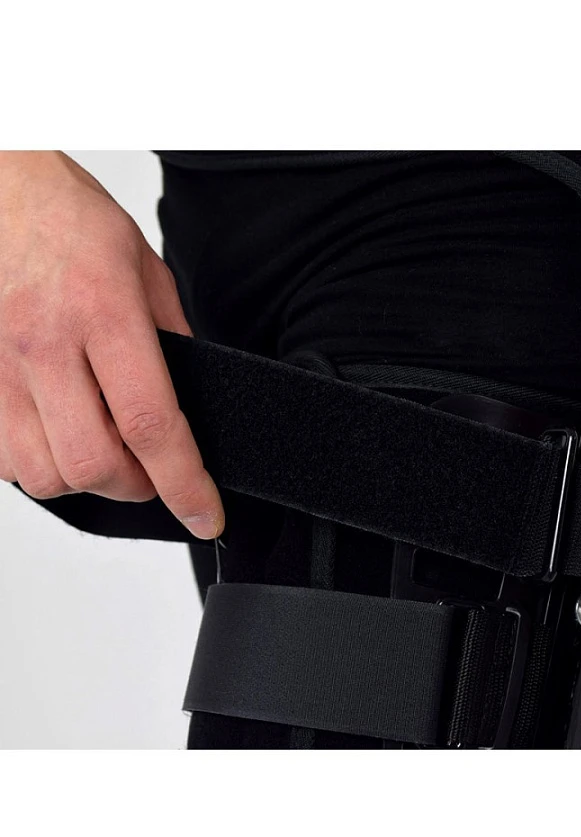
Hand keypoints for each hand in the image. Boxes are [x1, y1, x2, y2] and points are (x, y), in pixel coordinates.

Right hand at [0, 152, 223, 538]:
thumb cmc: (71, 223)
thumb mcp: (148, 272)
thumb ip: (173, 342)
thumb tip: (192, 406)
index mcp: (102, 314)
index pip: (151, 424)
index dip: (185, 484)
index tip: (208, 517)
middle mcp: (43, 345)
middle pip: (93, 465)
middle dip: (136, 485)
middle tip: (151, 467)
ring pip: (45, 475)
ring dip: (87, 479)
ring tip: (105, 445)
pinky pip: (4, 461)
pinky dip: (41, 465)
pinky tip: (60, 433)